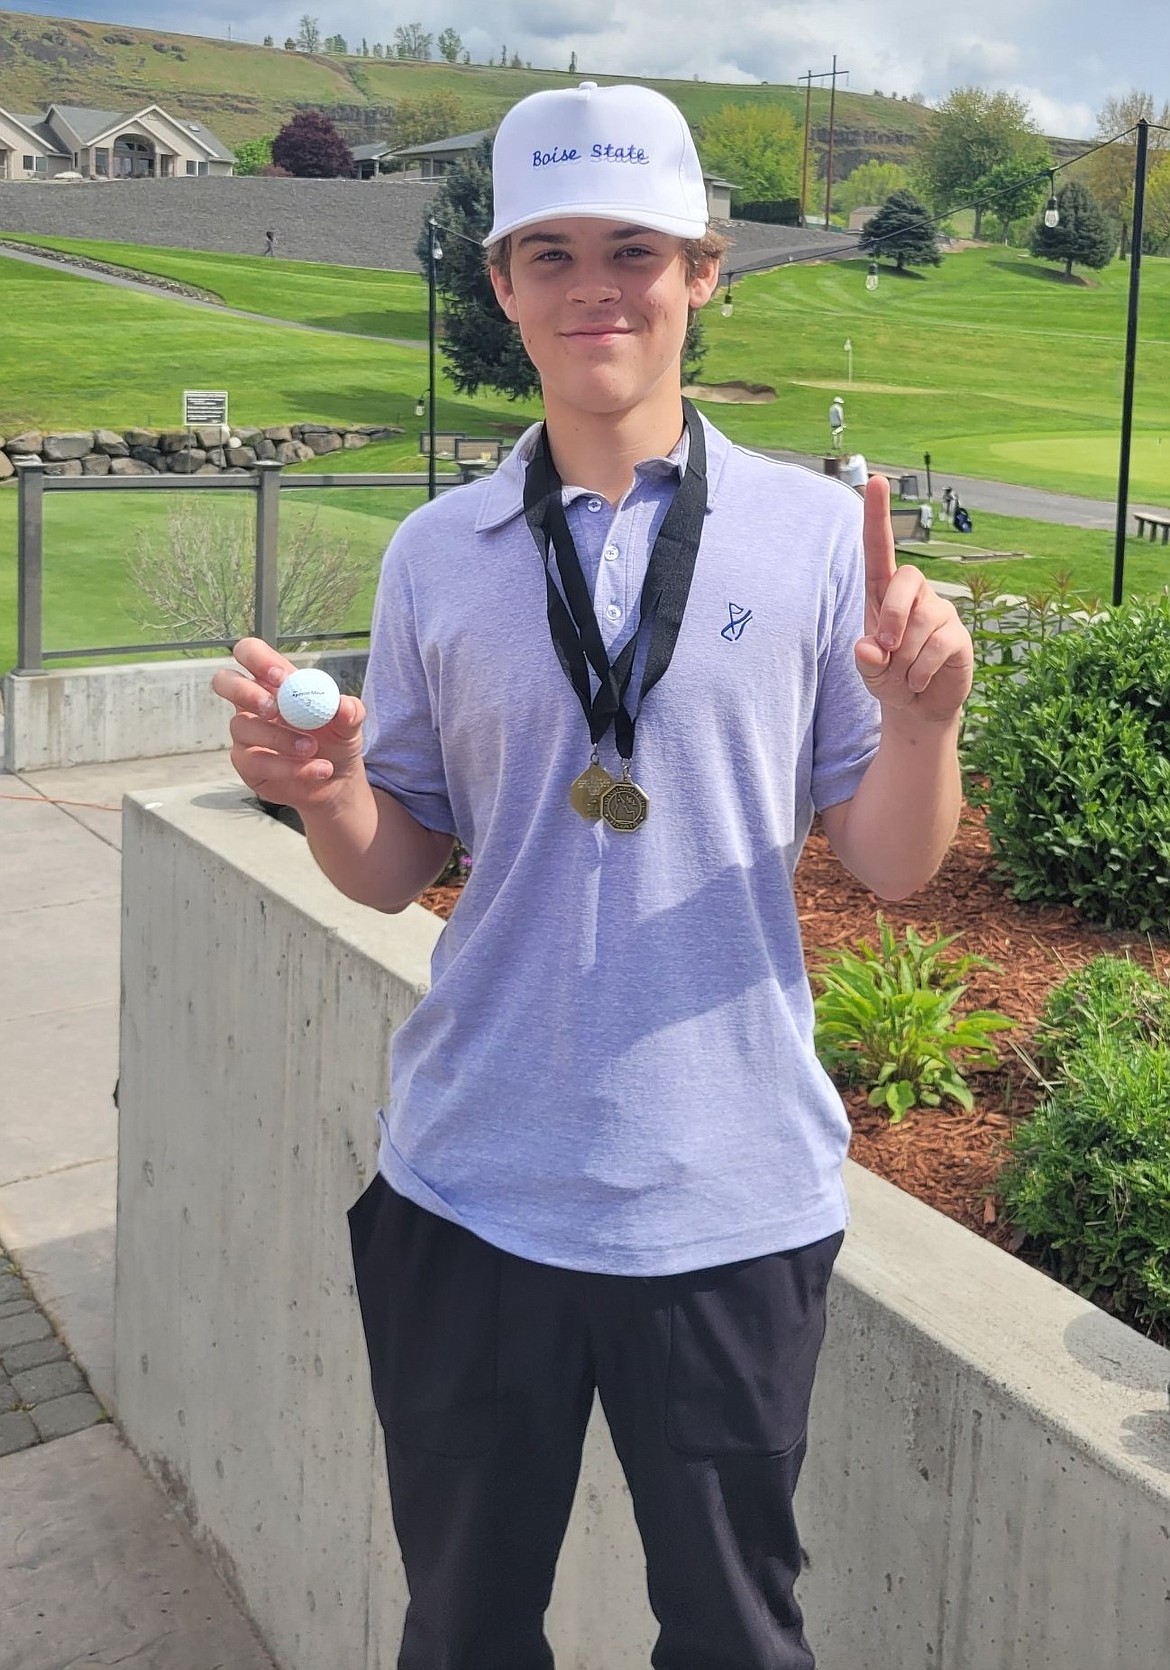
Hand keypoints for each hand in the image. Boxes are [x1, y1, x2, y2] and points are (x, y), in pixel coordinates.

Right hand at [210, 638, 366, 808]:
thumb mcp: (349, 725)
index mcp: (274, 681)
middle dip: (245, 691)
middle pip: (224, 680)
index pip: (250, 653)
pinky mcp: (246, 763)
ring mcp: (245, 733)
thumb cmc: (336, 741)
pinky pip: (257, 762)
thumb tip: (345, 706)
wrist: (336, 782)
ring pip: (244, 726)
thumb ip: (350, 712)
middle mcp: (252, 703)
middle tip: (274, 709)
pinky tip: (317, 770)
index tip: (281, 678)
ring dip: (280, 738)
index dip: (257, 659)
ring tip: (313, 749)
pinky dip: (290, 767)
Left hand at [854, 477, 972, 723]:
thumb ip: (866, 661)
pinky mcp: (958, 634)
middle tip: (885, 648)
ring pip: (923, 620)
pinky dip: (920, 669)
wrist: (918, 706)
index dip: (878, 516)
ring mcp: (939, 611)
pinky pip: (939, 644)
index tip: (877, 479)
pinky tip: (917, 680)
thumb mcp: (870, 674)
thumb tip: (868, 645)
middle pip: (906, 579)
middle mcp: (913, 595)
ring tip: (902, 675)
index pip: (879, 549)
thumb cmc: (888, 679)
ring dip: (905, 656)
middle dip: (892, 615)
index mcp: (883, 594)